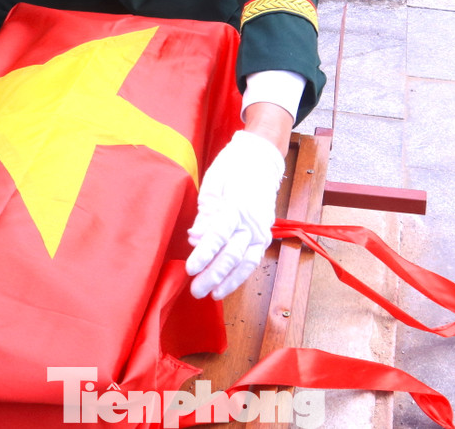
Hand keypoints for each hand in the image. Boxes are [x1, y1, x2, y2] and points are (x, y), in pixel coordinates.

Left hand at [185, 130, 284, 299]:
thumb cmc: (232, 168)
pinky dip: (240, 276)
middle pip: (232, 254)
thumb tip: (195, 238)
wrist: (261, 159)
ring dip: (228, 281)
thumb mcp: (213, 185)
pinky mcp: (264, 236)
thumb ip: (205, 215)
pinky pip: (252, 261)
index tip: (190, 268)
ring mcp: (260, 231)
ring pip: (245, 263)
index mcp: (236, 206)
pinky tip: (226, 286)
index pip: (218, 236)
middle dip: (213, 274)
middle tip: (195, 289)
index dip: (204, 254)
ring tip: (211, 294)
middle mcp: (252, 222)